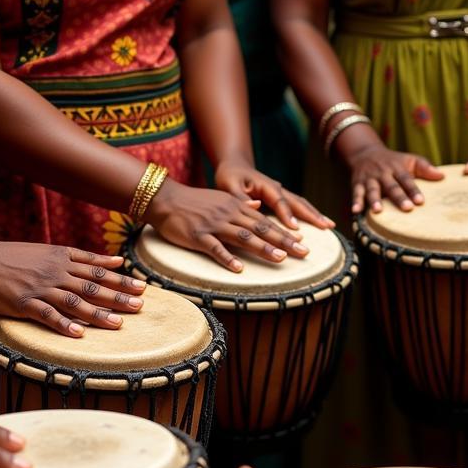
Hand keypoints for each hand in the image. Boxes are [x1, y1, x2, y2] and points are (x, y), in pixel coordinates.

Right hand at [0, 239, 146, 338]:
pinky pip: (47, 315)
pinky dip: (63, 324)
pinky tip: (79, 334)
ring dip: (98, 313)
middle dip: (118, 297)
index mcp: (63, 258)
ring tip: (118, 325)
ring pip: (74, 301)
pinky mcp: (23, 303)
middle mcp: (55, 272)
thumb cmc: (13, 256)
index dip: (122, 279)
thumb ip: (84, 257)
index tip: (143, 288)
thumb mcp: (51, 250)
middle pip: (93, 285)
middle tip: (140, 306)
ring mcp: (40, 287)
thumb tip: (117, 259)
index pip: (99, 269)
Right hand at [148, 179, 309, 271]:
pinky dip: (227, 258)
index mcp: (236, 206)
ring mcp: (213, 225)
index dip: (285, 232)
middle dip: (284, 241)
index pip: (266, 221)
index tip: (303, 242)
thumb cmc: (193, 202)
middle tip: (303, 253)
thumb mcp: (220, 199)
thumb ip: (240, 205)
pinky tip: (239, 269)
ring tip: (280, 259)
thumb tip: (258, 207)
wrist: (164, 198)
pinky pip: (215, 248)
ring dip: (263, 248)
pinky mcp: (198, 236)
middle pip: (261, 229)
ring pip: (243, 237)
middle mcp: (229, 214)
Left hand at [215, 164, 334, 232]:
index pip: (280, 202)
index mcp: (266, 186)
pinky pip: (299, 206)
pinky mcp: (282, 198)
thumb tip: (254, 205)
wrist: (235, 165)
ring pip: (302, 204)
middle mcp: (278, 188)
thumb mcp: (228, 186)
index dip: (288, 215)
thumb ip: (239, 198)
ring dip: (316, 215)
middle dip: (312, 215)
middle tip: (326, 227)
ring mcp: (282, 193)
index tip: (296, 229)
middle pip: (298, 202)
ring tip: (330, 226)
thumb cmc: (229, 176)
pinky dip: (310, 214)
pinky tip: (320, 223)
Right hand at [344, 143, 443, 214]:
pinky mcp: (357, 183)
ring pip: (372, 190)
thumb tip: (442, 176)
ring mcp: (370, 179)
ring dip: (374, 200)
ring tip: (378, 211)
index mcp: (398, 168)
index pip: (407, 179)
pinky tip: (356, 211)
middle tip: (407, 208)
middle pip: (391, 186)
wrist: (366, 152)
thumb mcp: (410, 160)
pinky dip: (356, 202)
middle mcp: (383, 173)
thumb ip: (425, 167)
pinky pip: (356, 193)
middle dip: (398, 197)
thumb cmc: (393, 161)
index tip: (421, 201)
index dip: (413, 190)